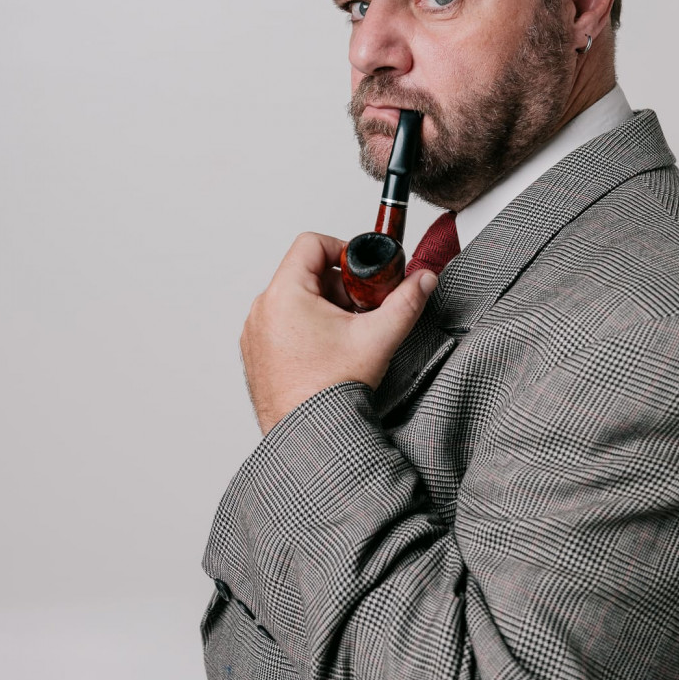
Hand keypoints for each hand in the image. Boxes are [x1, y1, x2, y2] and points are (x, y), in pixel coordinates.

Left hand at [239, 232, 437, 435]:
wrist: (308, 436)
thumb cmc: (330, 392)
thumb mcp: (378, 337)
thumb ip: (406, 301)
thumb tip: (423, 279)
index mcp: (285, 294)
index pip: (311, 243)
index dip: (342, 249)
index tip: (361, 273)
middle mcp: (262, 309)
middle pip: (305, 272)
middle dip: (339, 286)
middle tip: (360, 310)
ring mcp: (255, 333)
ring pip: (293, 299)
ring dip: (323, 307)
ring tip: (345, 335)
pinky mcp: (255, 354)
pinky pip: (281, 324)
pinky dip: (304, 328)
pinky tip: (326, 352)